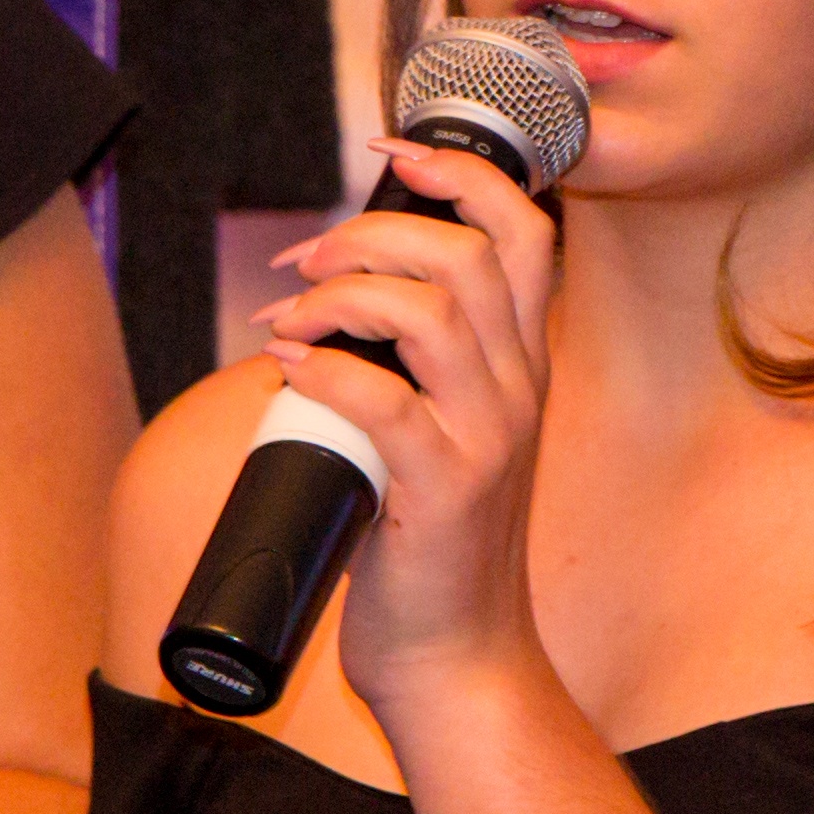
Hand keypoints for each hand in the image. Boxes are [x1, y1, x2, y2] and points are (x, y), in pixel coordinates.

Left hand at [255, 137, 559, 715]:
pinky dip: (322, 370)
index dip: (459, 174)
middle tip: (307, 262)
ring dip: (340, 295)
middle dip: (372, 231)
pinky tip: (287, 371)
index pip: (525, 231)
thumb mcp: (444, 435)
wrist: (456, 659)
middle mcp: (520, 389)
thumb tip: (316, 308)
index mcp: (523, 365)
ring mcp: (486, 439)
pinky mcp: (441, 491)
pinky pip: (381, 400)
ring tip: (288, 320)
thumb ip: (409, 369)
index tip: (390, 154)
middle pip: (468, 252)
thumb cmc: (430, 547)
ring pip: (428, 312)